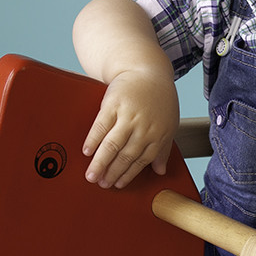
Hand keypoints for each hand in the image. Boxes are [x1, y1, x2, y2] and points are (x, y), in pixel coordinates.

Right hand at [83, 70, 178, 188]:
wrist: (147, 71)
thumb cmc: (159, 100)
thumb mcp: (168, 124)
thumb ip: (163, 149)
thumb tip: (160, 171)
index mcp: (158, 135)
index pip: (140, 161)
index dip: (127, 175)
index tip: (116, 185)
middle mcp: (144, 127)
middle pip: (125, 156)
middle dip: (112, 173)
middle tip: (100, 184)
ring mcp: (129, 115)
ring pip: (112, 145)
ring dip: (100, 163)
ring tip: (91, 175)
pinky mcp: (114, 103)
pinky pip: (101, 126)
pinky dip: (93, 140)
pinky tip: (87, 151)